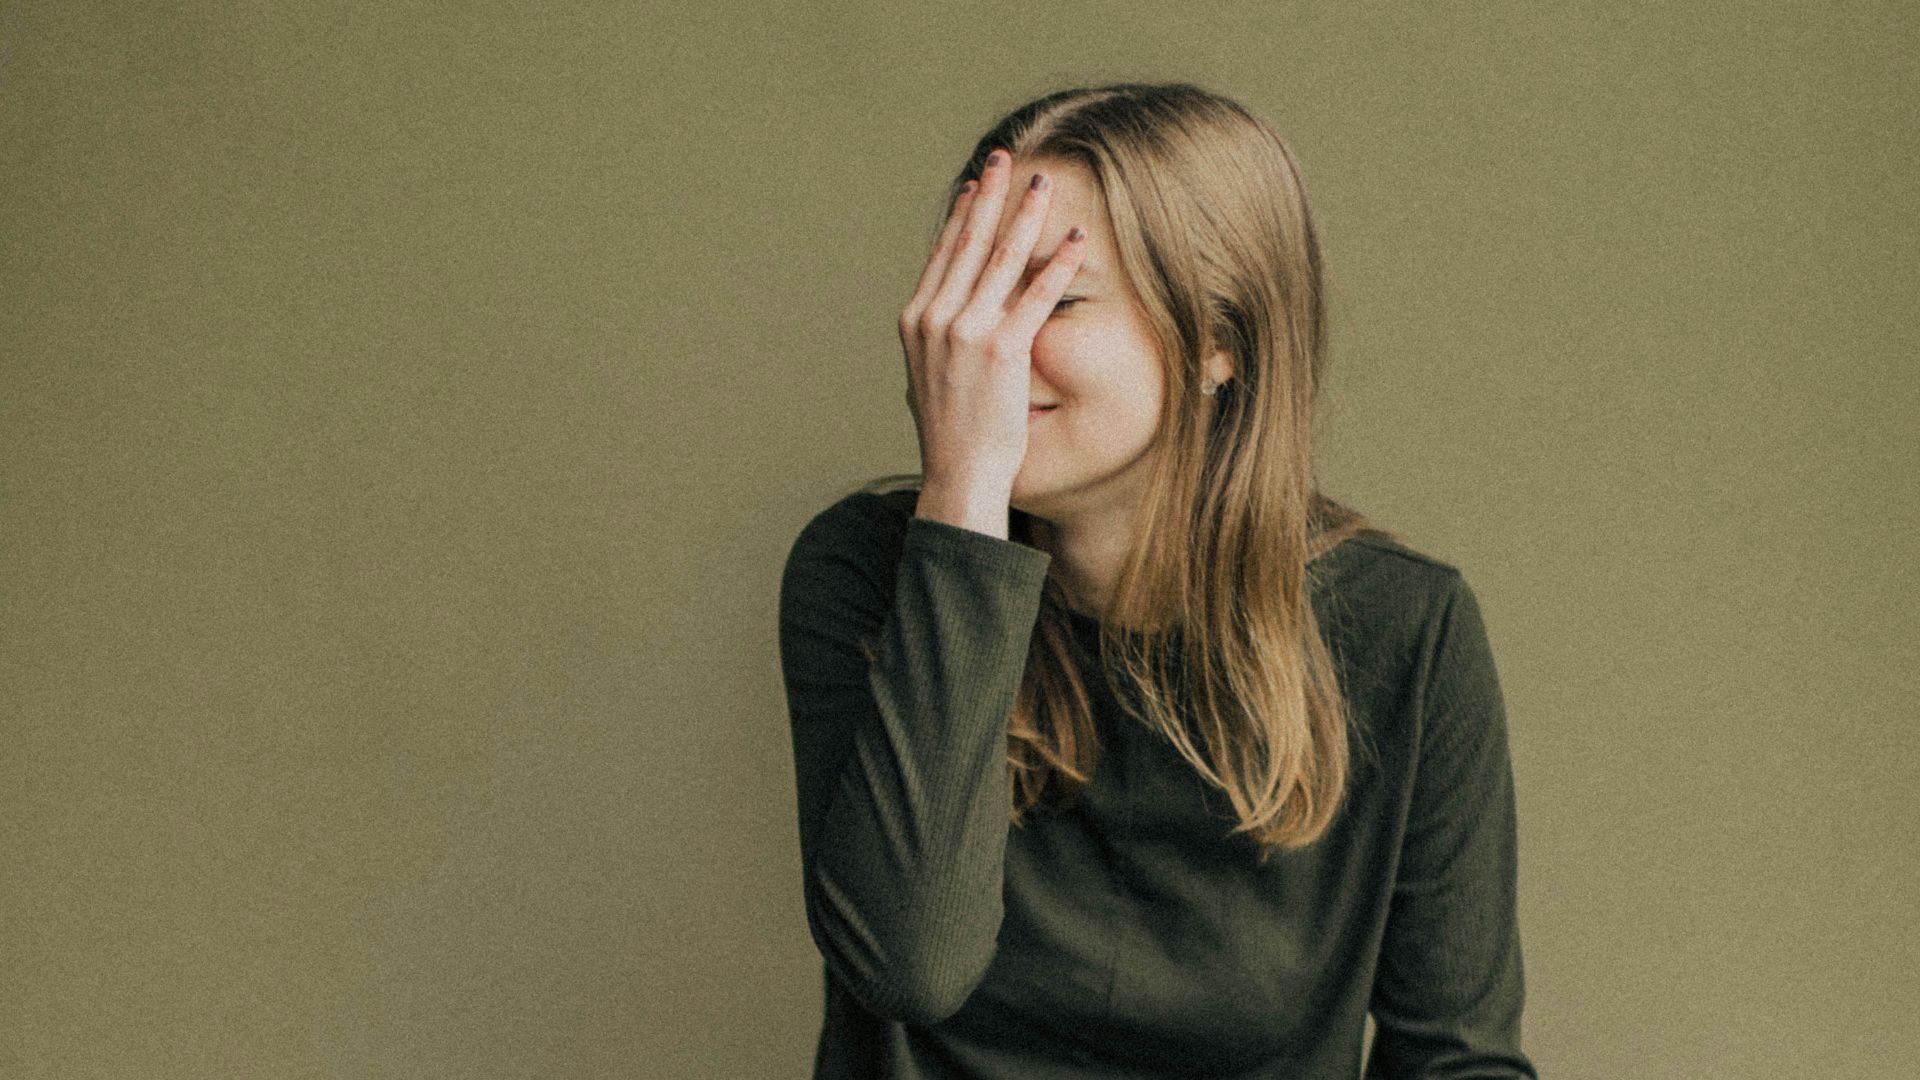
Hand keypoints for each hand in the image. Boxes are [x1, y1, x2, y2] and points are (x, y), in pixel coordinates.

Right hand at [897, 149, 1086, 534]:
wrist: (958, 474)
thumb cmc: (953, 433)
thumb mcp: (931, 376)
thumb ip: (940, 339)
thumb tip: (949, 319)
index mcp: (917, 320)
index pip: (943, 254)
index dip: (962, 215)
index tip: (977, 184)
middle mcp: (936, 319)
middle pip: (969, 242)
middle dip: (990, 196)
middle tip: (1005, 158)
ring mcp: (966, 332)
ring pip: (1001, 258)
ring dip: (1026, 215)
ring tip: (1044, 184)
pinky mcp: (1001, 351)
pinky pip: (1036, 295)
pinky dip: (1058, 263)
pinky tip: (1076, 238)